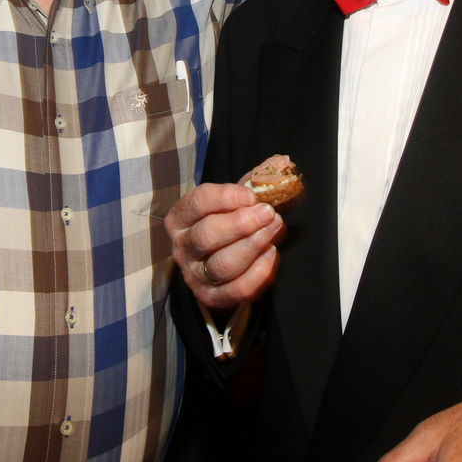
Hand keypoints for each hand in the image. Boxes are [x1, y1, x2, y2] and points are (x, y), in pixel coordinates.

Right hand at [166, 181, 284, 309]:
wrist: (220, 261)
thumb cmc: (227, 223)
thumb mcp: (234, 201)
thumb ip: (254, 184)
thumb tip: (280, 165)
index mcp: (181, 218)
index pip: (197, 204)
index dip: (225, 198)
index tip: (251, 196)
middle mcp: (183, 247)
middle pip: (207, 235)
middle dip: (241, 224)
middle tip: (268, 213)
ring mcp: (195, 275)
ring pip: (221, 265)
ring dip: (252, 246)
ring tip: (273, 230)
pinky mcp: (211, 297)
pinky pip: (235, 290)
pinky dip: (257, 273)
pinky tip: (271, 254)